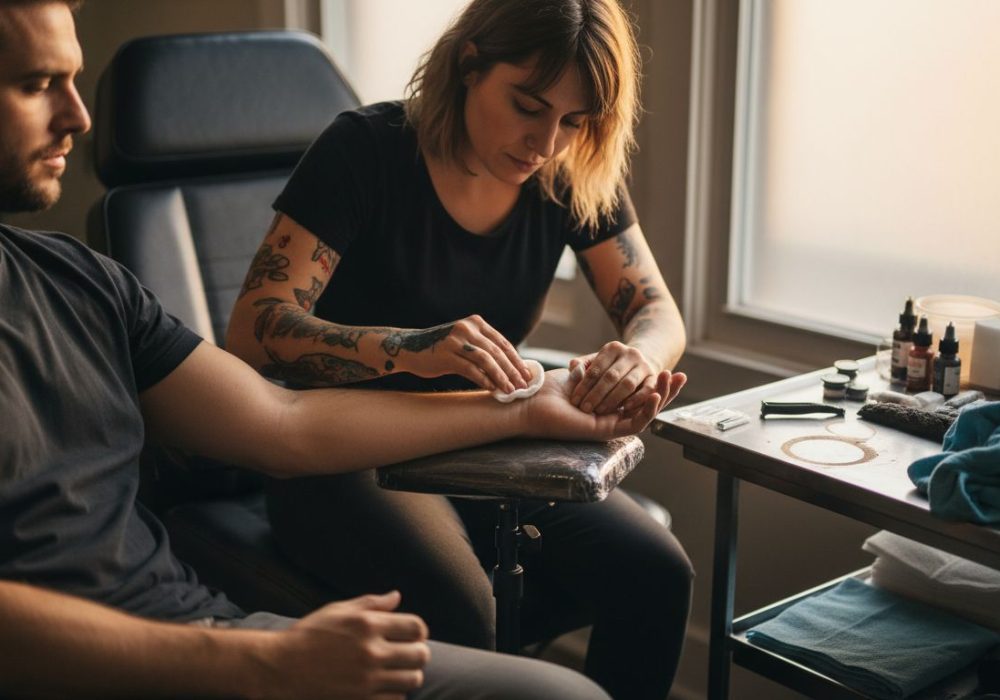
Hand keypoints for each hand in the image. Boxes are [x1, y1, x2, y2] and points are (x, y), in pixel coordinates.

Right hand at [262, 591, 429, 698]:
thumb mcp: (337, 610)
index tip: (412, 635)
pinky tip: (384, 686)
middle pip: (420, 655)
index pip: (416, 627)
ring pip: (412, 679)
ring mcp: (366, 679)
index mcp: (367, 624)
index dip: (419, 631)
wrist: (280, 668)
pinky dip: (395, 693)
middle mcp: (370, 651)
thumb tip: (397, 597)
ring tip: (398, 671)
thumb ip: (371, 603)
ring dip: (409, 674)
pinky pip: (396, 699)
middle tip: (408, 654)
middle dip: (418, 653)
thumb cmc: (308, 635)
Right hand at [398, 315, 531, 392]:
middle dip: (512, 371)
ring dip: (501, 377)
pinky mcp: (446, 355)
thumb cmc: (441, 349)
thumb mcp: (464, 341)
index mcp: (475, 323)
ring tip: (510, 390)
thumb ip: (483, 348)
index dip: (516, 360)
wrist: (409, 348)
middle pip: (497, 352)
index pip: (502, 343)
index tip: (527, 375)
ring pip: (486, 360)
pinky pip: (470, 369)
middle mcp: (467, 329)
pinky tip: (492, 389)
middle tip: (523, 386)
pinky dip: (483, 380)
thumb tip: (510, 369)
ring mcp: (456, 341)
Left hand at [524, 368, 686, 440]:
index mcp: (609, 404)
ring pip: (645, 414)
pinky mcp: (606, 431)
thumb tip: (597, 360)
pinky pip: (633, 423)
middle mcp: (612, 415)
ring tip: (671, 380)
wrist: (533, 403)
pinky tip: (656, 395)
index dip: (657, 383)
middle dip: (667, 390)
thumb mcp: (579, 373)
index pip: (641, 393)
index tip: (670, 368)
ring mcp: (611, 424)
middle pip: (648, 405)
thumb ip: (593, 368)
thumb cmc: (551, 389)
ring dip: (662, 397)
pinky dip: (647, 411)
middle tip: (683, 375)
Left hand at [568, 342, 664, 414]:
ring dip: (613, 399)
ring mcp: (644, 365)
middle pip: (611, 376)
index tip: (574, 400)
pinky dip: (636, 400)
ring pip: (628, 384)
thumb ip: (581, 366)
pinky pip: (647, 390)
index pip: (596, 368)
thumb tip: (574, 367)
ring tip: (600, 411)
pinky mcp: (654, 378)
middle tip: (585, 409)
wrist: (636, 366)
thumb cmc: (609, 368)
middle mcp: (630, 354)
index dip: (584, 385)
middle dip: (596, 394)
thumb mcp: (594, 364)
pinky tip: (625, 409)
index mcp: (613, 348)